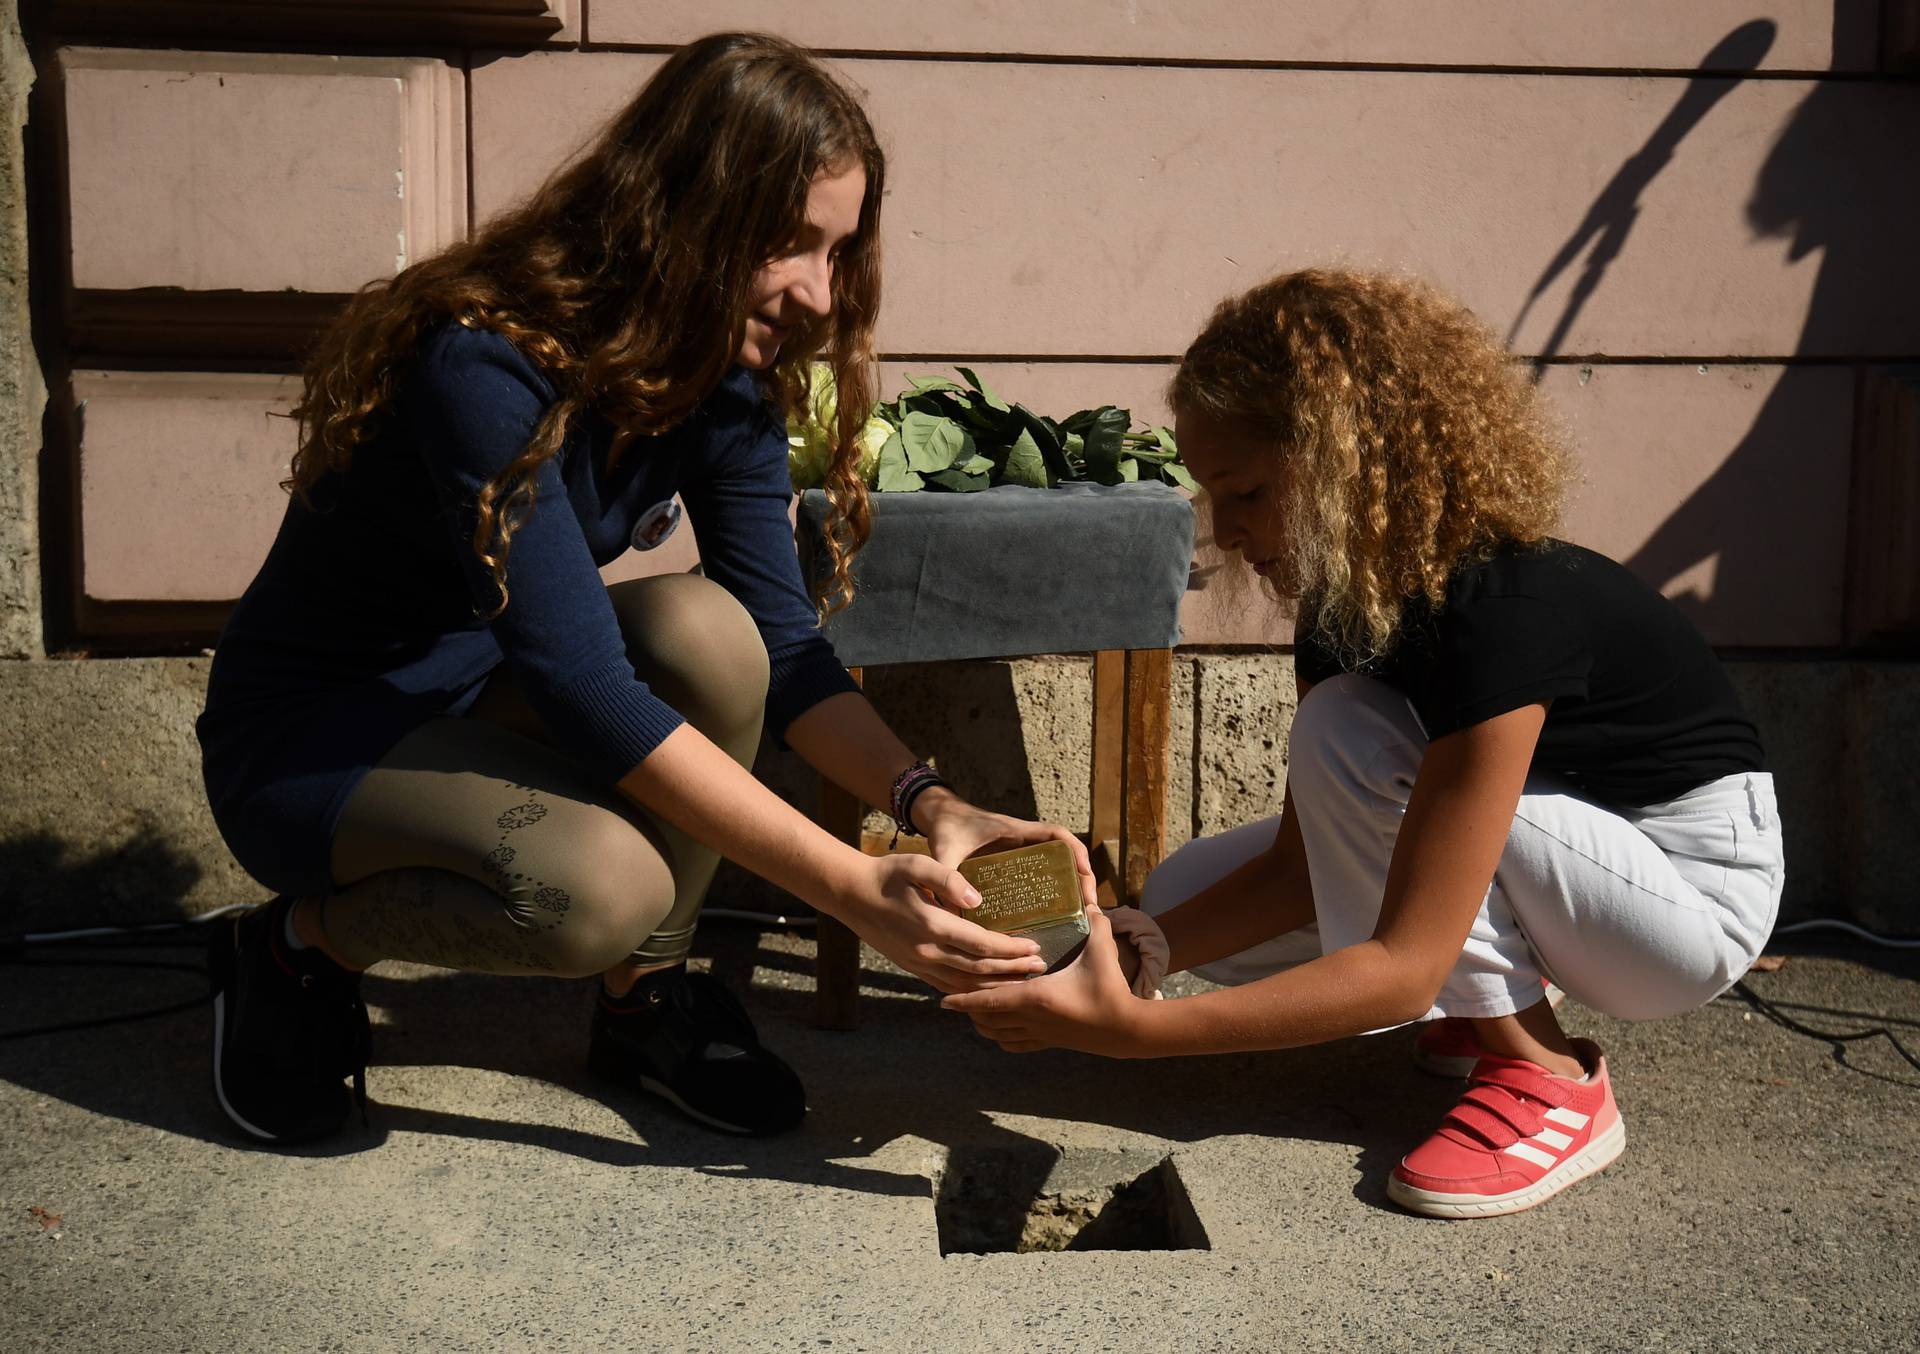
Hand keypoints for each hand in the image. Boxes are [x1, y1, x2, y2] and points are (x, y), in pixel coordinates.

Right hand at [837, 853, 1047, 994]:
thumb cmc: (888, 875)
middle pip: (980, 970)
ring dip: (996, 985)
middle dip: (1013, 970)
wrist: (851, 895)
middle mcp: (927, 951)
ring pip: (965, 984)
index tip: (1035, 946)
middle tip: (1040, 967)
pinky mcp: (913, 967)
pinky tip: (988, 988)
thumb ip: (949, 880)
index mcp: (933, 925)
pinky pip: (948, 985)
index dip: (1011, 949)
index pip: (982, 944)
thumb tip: (978, 900)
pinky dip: (972, 990)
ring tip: (1022, 982)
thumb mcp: (918, 865)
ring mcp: (919, 963)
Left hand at [914, 787, 1097, 908]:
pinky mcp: (1013, 864)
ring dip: (1072, 885)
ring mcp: (1020, 852)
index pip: (1055, 834)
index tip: (1085, 873)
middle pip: (1065, 854)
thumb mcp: (944, 851)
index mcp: (1014, 831)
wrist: (938, 816)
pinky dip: (1054, 890)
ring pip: (1057, 866)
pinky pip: (1041, 874)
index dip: (1075, 850)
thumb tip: (953, 911)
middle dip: (1082, 877)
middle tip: (1090, 906)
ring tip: (1080, 914)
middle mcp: (1023, 841)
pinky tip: (1053, 915)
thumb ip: (946, 876)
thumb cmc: (945, 827)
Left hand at [940, 905, 1147, 1055]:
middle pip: (986, 1019)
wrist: (1128, 1029)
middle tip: (956, 992)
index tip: (941, 1000)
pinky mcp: (1051, 1043)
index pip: (989, 999)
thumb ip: (1095, 921)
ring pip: (998, 1035)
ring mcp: (1040, 1035)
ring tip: (974, 1008)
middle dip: (968, 1009)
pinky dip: (1002, 1037)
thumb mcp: (1102, 949)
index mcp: (1035, 997)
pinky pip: (1016, 1044)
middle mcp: (1031, 1019)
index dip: (963, 1000)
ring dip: (983, 1023)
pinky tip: (1000, 1027)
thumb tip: (1089, 899)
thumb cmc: (1111, 988)